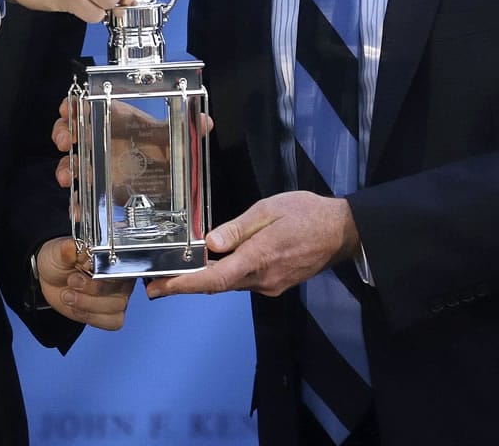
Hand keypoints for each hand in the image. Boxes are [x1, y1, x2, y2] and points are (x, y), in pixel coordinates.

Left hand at [36, 237, 134, 329]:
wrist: (49, 279)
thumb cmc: (59, 260)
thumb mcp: (58, 251)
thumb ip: (66, 250)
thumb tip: (71, 247)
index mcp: (112, 256)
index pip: (120, 265)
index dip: (103, 270)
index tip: (83, 268)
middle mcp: (119, 276)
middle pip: (120, 289)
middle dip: (93, 289)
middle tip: (72, 281)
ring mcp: (117, 296)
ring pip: (116, 307)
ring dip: (88, 305)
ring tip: (68, 296)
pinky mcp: (109, 314)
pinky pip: (113, 322)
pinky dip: (92, 317)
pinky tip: (77, 309)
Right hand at [52, 98, 213, 195]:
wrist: (162, 189)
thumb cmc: (161, 155)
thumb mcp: (172, 142)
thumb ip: (184, 132)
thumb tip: (205, 123)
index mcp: (115, 123)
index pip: (87, 107)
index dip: (74, 105)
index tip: (69, 108)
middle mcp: (101, 142)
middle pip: (71, 131)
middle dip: (63, 132)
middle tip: (65, 139)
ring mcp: (97, 167)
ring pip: (70, 162)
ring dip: (64, 167)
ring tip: (68, 176)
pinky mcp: (98, 192)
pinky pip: (81, 196)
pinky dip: (76, 203)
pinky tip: (78, 208)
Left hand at [143, 192, 359, 298]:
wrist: (340, 231)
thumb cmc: (304, 213)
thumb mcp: (268, 210)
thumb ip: (237, 229)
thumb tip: (208, 245)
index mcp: (259, 258)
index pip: (215, 278)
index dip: (185, 285)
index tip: (160, 288)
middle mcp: (262, 280)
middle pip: (218, 284)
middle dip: (186, 283)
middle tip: (157, 281)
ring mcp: (270, 286)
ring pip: (231, 283)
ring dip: (206, 278)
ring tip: (180, 268)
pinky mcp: (276, 284)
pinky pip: (244, 281)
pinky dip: (226, 274)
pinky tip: (216, 262)